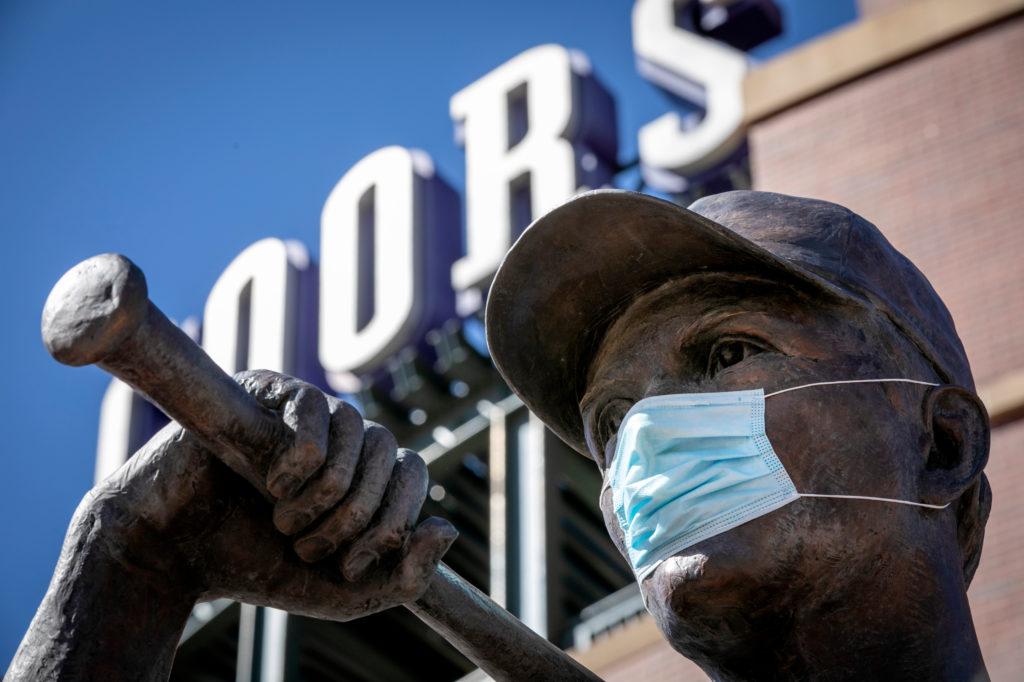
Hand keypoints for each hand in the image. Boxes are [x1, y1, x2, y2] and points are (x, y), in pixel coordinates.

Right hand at [89, 369, 456, 620]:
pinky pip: (314, 406)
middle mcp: (341, 437)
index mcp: (365, 474)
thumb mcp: (344, 593)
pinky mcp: (267, 390)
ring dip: (327, 493)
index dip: (394, 521)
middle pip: (390, 451)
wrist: (176, 554)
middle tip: (309, 549)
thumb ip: (405, 576)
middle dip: (358, 515)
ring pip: (359, 428)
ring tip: (284, 523)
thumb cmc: (259, 567)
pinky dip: (303, 458)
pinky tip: (272, 484)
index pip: (413, 472)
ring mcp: (305, 411)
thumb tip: (448, 527)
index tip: (350, 565)